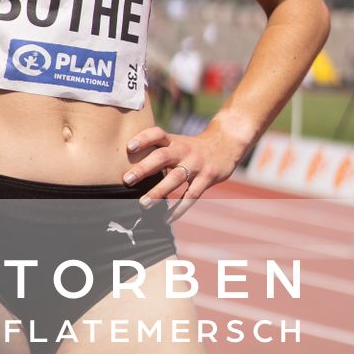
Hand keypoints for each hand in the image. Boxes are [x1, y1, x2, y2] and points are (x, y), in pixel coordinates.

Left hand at [121, 115, 251, 219]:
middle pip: (162, 156)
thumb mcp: (177, 142)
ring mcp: (196, 164)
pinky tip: (166, 218)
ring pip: (175, 178)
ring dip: (159, 192)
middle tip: (126, 180)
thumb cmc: (192, 147)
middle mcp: (184, 150)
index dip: (143, 139)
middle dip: (144, 168)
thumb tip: (128, 169)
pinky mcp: (207, 178)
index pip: (157, 134)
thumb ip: (158, 151)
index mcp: (174, 140)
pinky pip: (191, 195)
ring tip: (143, 204)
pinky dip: (178, 209)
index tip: (128, 147)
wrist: (226, 143)